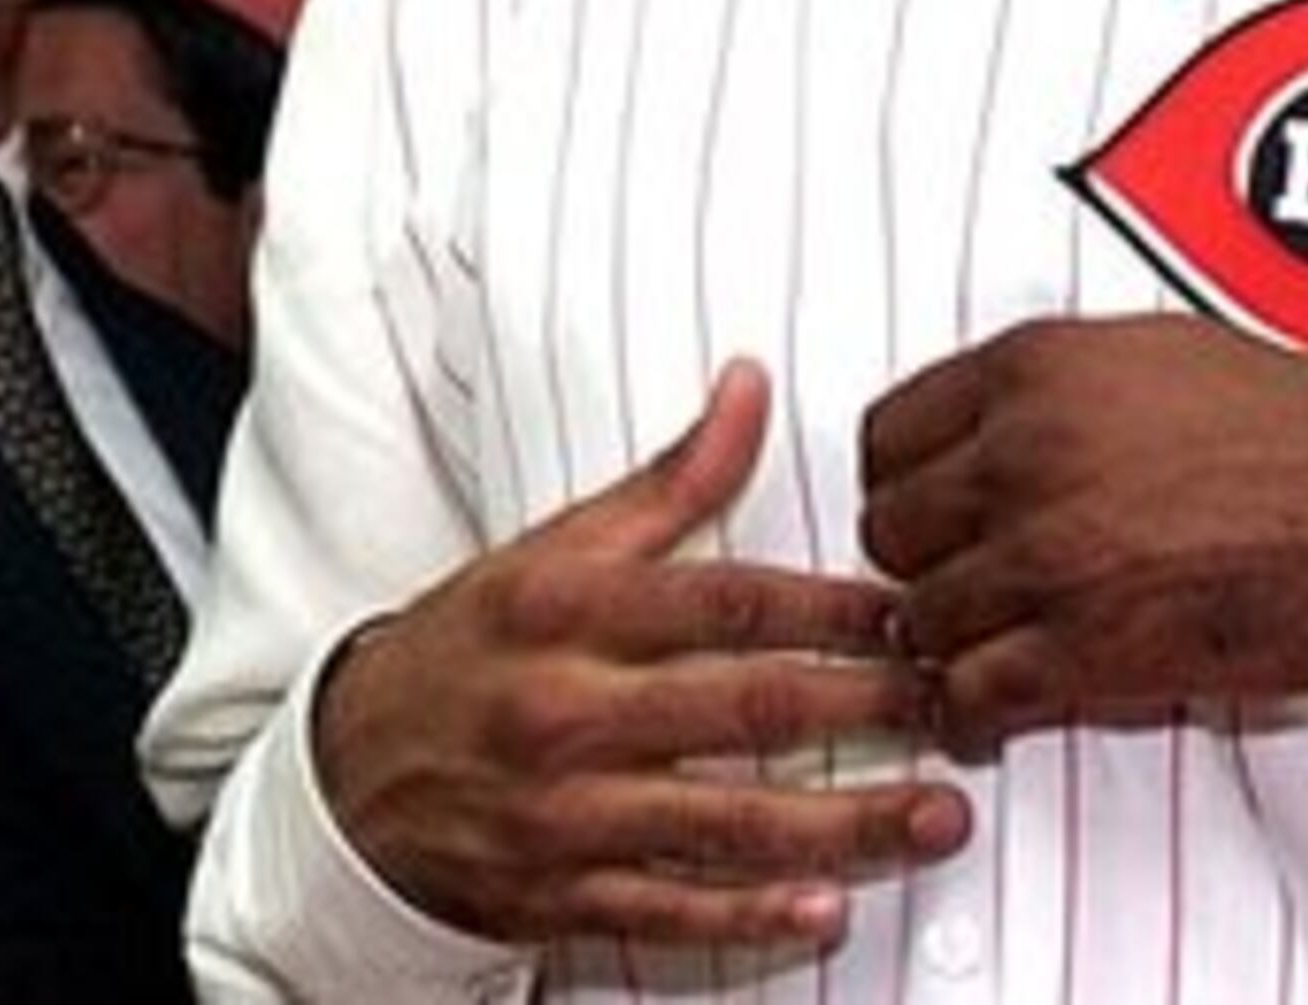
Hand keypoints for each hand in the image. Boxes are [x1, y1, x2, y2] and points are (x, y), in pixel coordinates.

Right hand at [312, 361, 967, 950]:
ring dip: (848, 827)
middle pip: (747, 709)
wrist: (348, 773)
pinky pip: (672, 913)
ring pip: (728, 824)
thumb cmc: (467, 651)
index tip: (915, 610)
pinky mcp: (562, 895)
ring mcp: (566, 812)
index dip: (832, 608)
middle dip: (869, 710)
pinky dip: (752, 918)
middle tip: (959, 705)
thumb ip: (666, 484)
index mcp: (565, 613)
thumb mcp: (548, 552)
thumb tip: (749, 388)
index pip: (724, 603)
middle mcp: (566, 710)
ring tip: (940, 815)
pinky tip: (828, 911)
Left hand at [859, 317, 1307, 762]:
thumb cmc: (1300, 430)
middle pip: (890, 531)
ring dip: (950, 642)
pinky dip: (971, 712)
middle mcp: (1021, 454)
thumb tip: (973, 433)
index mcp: (1028, 371)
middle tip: (965, 587)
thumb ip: (1039, 390)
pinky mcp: (1088, 648)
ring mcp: (1048, 554)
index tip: (931, 516)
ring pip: (921, 618)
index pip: (883, 439)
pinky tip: (996, 709)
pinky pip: (970, 692)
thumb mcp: (1144, 356)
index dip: (902, 486)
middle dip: (923, 565)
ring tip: (991, 649)